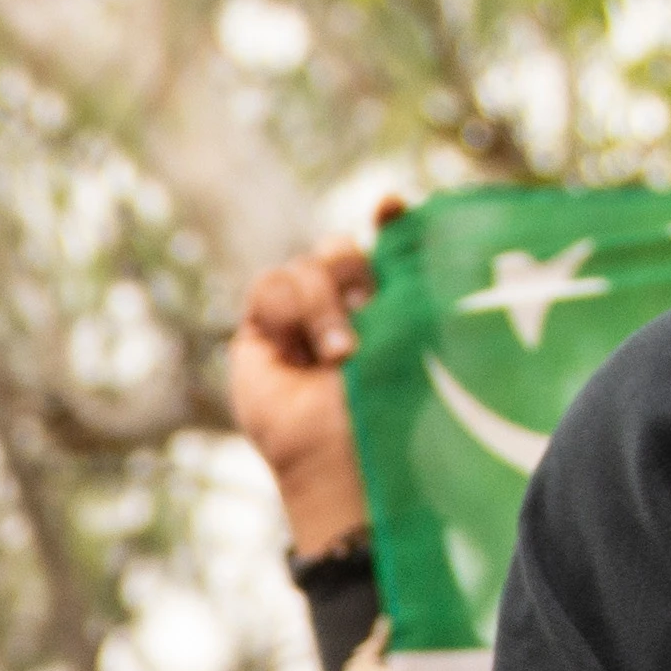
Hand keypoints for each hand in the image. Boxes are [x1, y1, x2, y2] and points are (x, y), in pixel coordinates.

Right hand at [226, 235, 389, 571]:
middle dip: (356, 268)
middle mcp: (347, 312)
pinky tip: (306, 350)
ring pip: (308, 266)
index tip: (393, 207)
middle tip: (368, 305)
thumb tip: (399, 217)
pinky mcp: (260, 333)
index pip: (389, 248)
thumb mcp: (410, 341)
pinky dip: (291, 311)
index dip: (391, 221)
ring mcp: (301, 322)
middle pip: (343, 249)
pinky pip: (270, 286)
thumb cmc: (391, 418)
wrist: (345, 464)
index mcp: (391, 312)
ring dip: (325, 303)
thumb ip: (408, 286)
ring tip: (341, 355)